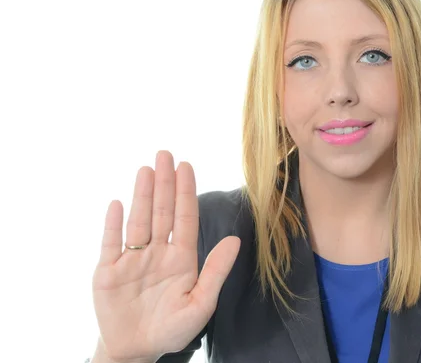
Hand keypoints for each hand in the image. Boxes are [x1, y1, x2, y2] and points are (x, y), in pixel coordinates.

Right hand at [92, 150, 239, 362]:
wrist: (136, 350)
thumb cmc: (172, 329)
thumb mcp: (201, 304)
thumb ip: (216, 271)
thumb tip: (235, 240)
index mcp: (181, 259)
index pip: (185, 218)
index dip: (186, 192)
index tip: (186, 167)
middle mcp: (157, 252)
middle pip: (162, 212)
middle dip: (164, 183)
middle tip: (165, 154)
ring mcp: (132, 258)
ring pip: (138, 220)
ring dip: (142, 195)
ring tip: (146, 170)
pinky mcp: (108, 270)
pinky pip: (111, 242)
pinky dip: (113, 224)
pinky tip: (118, 203)